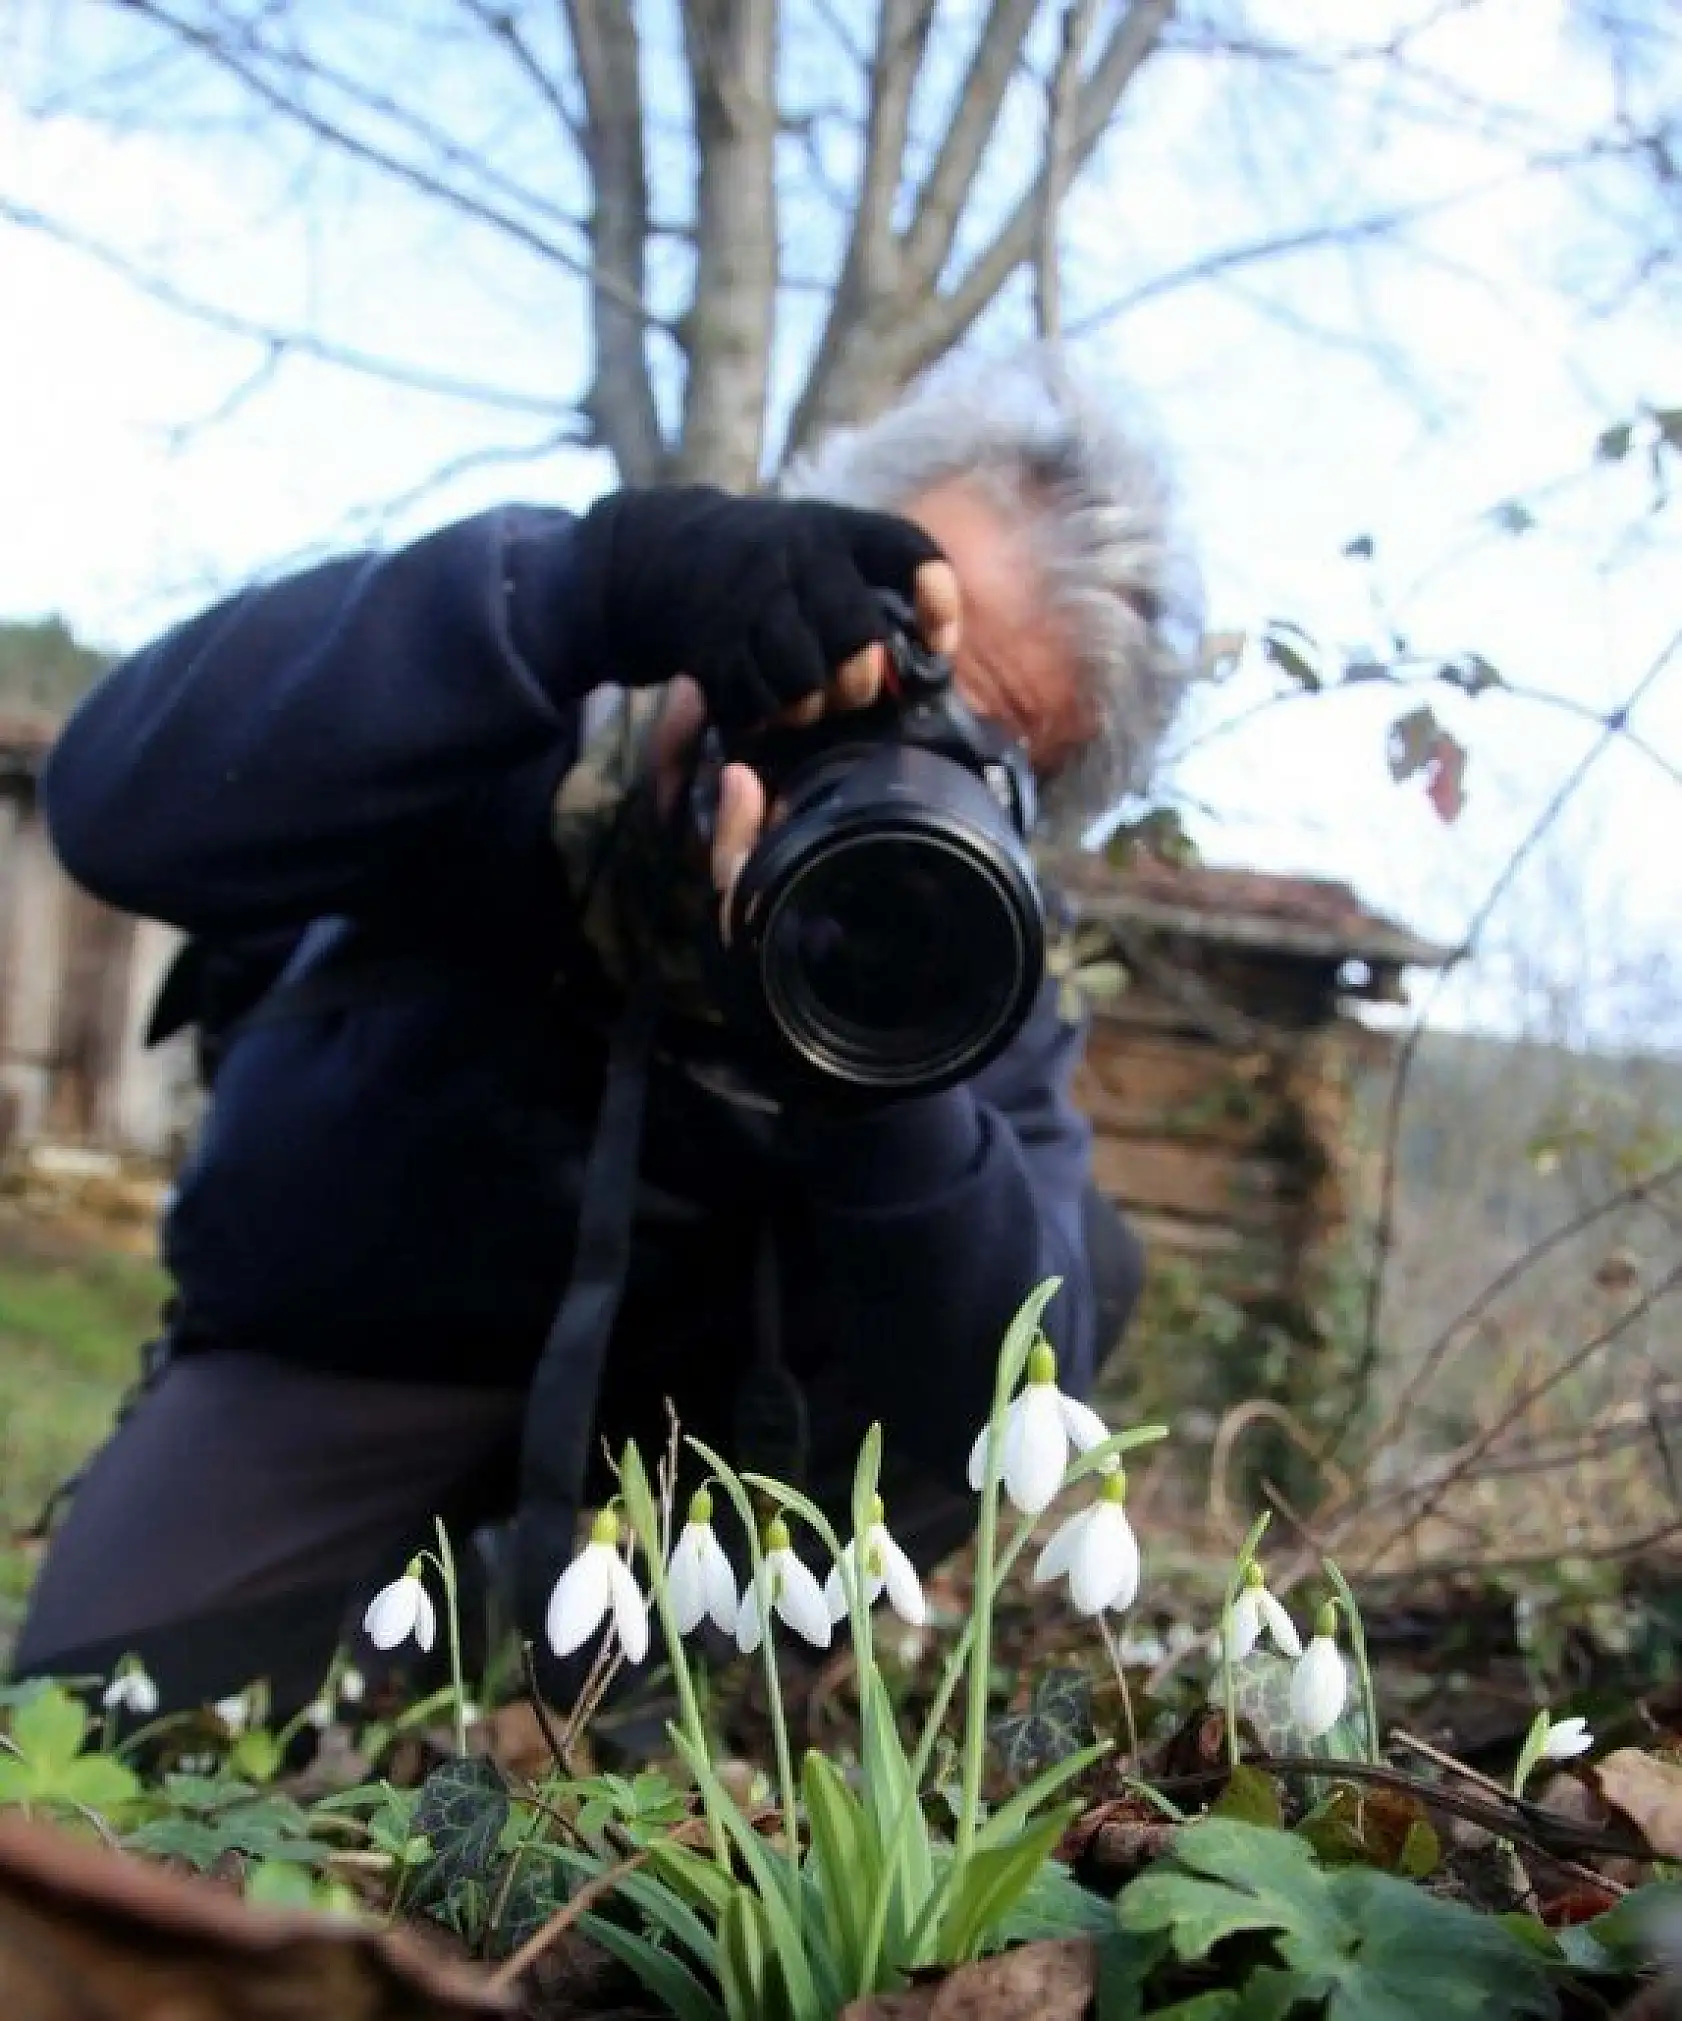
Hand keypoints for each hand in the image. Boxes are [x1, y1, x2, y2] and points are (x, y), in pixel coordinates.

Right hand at [572, 485, 959, 732]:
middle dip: (862, 680)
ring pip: (803, 679)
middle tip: (856, 692)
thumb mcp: (826, 545)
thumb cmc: (776, 565)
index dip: (937, 600)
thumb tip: (937, 652)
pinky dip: (767, 714)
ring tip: (810, 706)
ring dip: (813, 707)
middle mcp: (796, 556)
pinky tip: (767, 705)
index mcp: (837, 530)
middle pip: (855, 637)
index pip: (907, 549)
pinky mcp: (710, 642)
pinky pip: (754, 700)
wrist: (670, 553)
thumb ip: (880, 583)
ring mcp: (749, 598)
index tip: (939, 643)